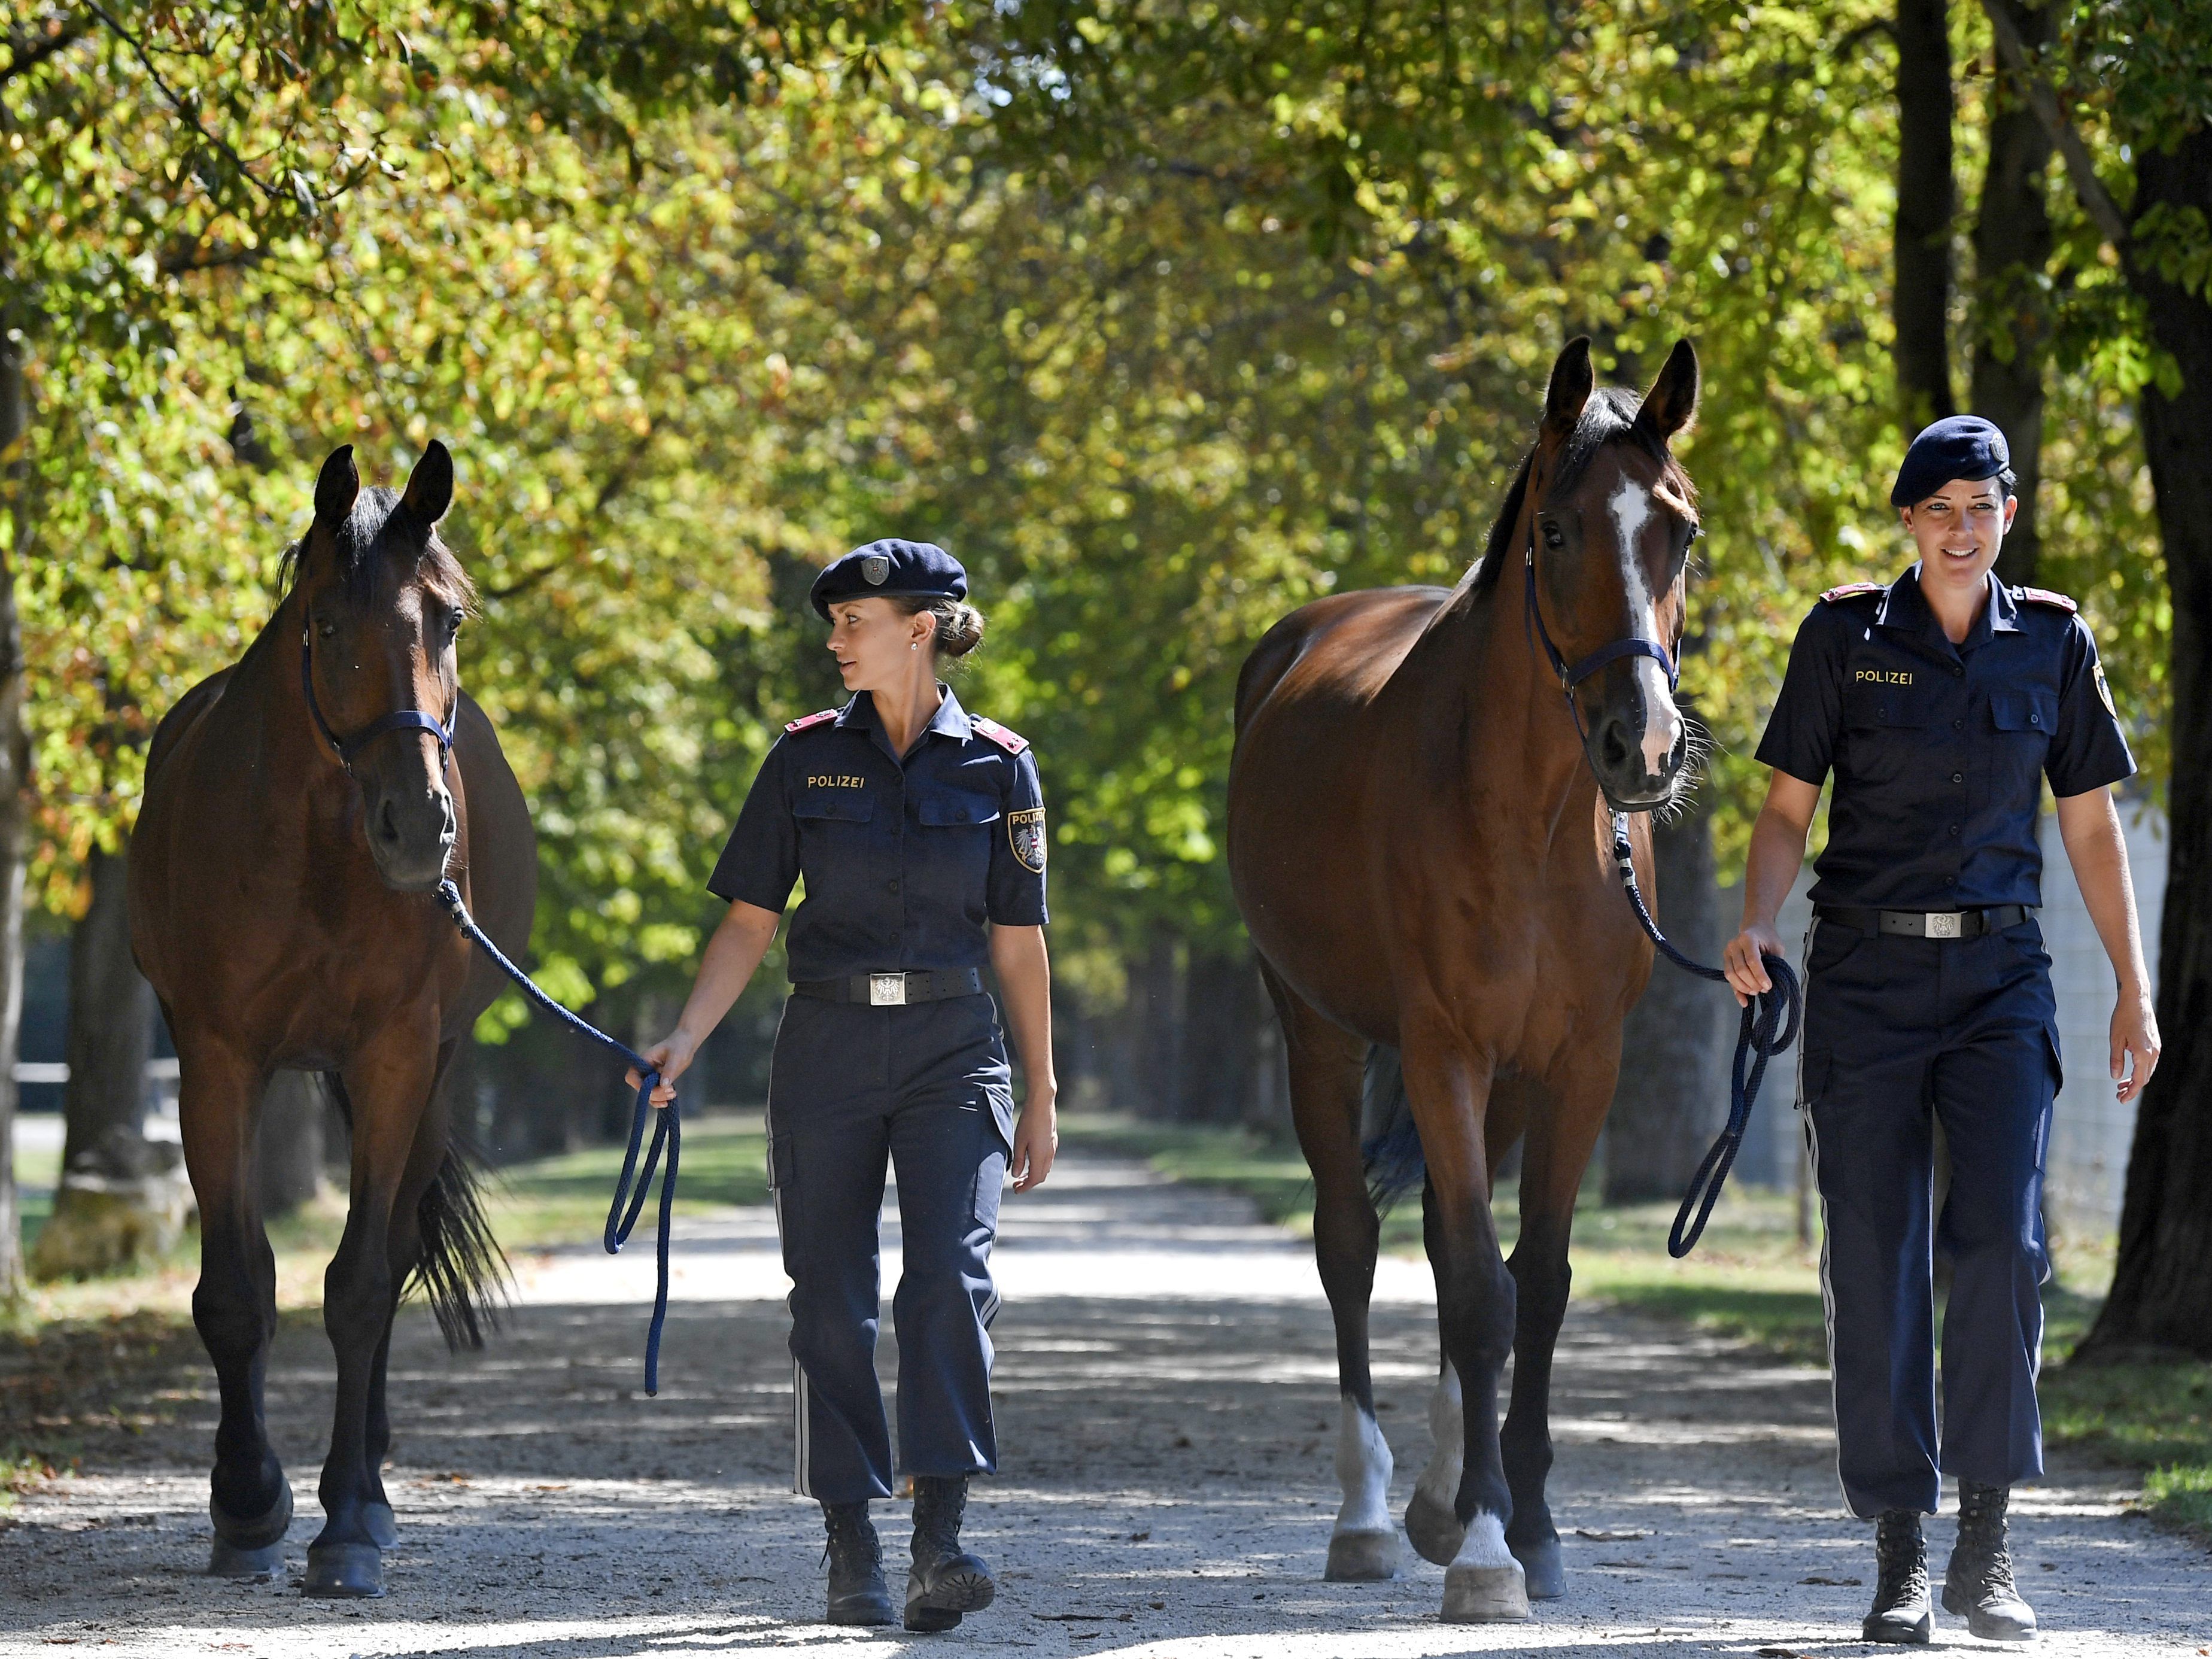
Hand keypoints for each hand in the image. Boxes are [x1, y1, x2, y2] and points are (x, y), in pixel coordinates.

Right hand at [625, 1031, 696, 1108]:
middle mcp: (644, 1070)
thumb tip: (664, 1085)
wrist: (686, 1043)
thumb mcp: (676, 1057)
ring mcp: (650, 1076)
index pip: (632, 1077)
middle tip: (670, 1091)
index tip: (654, 1089)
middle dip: (654, 1093)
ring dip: (659, 1097)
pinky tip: (668, 1101)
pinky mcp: (658, 1081)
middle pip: (641, 1088)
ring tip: (673, 1094)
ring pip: (648, 1093)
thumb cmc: (679, 1046)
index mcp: (643, 1060)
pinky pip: (655, 1094)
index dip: (639, 1086)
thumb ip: (669, 1070)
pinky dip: (660, 1099)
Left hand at [1009, 1093, 1057, 1192]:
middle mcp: (1049, 1154)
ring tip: (1021, 1174)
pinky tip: (1030, 1161)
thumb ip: (1019, 1160)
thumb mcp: (1019, 1141)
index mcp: (1040, 1156)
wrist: (1042, 1104)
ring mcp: (1053, 1147)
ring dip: (1034, 1174)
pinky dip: (1038, 1166)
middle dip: (1029, 1183)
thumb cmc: (1028, 1122)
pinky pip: (1047, 1160)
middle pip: (1041, 1176)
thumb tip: (1016, 1175)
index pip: (1035, 1179)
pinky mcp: (1053, 1141)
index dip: (1025, 1187)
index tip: (1015, 1190)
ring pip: (1045, 1168)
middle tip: (1016, 1184)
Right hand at [1722, 922, 1786, 1007]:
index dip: (1760, 976)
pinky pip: (1728, 979)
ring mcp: (1727, 953)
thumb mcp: (1776, 947)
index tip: (1769, 986)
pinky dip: (1736, 991)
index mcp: (1748, 938)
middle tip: (1764, 990)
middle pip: (1741, 970)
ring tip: (1756, 992)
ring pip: (1731, 975)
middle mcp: (1734, 945)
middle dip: (1753, 983)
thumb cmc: (1767, 937)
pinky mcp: (1725, 961)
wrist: (1755, 927)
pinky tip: (1744, 1002)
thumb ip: (1775, 963)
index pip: (1752, 960)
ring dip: (1744, 987)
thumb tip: (1773, 983)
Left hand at [2110, 987, 2160, 1104]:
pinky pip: (2149, 1062)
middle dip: (2132, 1088)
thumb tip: (2115, 1077)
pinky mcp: (2155, 1043)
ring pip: (2148, 1071)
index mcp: (2143, 1054)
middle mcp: (2154, 1053)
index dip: (2130, 1093)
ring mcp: (2156, 1048)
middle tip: (2118, 1095)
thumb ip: (2116, 1060)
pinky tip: (2129, 1071)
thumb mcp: (2115, 1040)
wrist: (2136, 1000)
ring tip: (2120, 1085)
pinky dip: (2140, 1070)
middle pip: (2145, 1078)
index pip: (2139, 1081)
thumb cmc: (2122, 1018)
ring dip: (2136, 1079)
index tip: (2121, 1100)